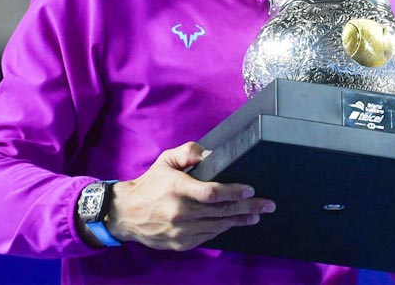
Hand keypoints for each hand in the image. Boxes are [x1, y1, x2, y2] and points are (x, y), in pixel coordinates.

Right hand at [106, 142, 275, 250]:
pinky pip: (209, 236)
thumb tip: (208, 152)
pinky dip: (222, 228)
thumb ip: (187, 152)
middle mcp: (180, 212)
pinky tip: (234, 223)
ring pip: (218, 226)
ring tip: (256, 214)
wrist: (127, 214)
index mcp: (177, 189)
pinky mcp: (181, 243)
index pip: (212, 193)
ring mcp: (181, 231)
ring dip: (240, 220)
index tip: (250, 189)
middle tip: (268, 205)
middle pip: (222, 211)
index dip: (233, 192)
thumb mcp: (165, 160)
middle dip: (248, 207)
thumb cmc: (150, 185)